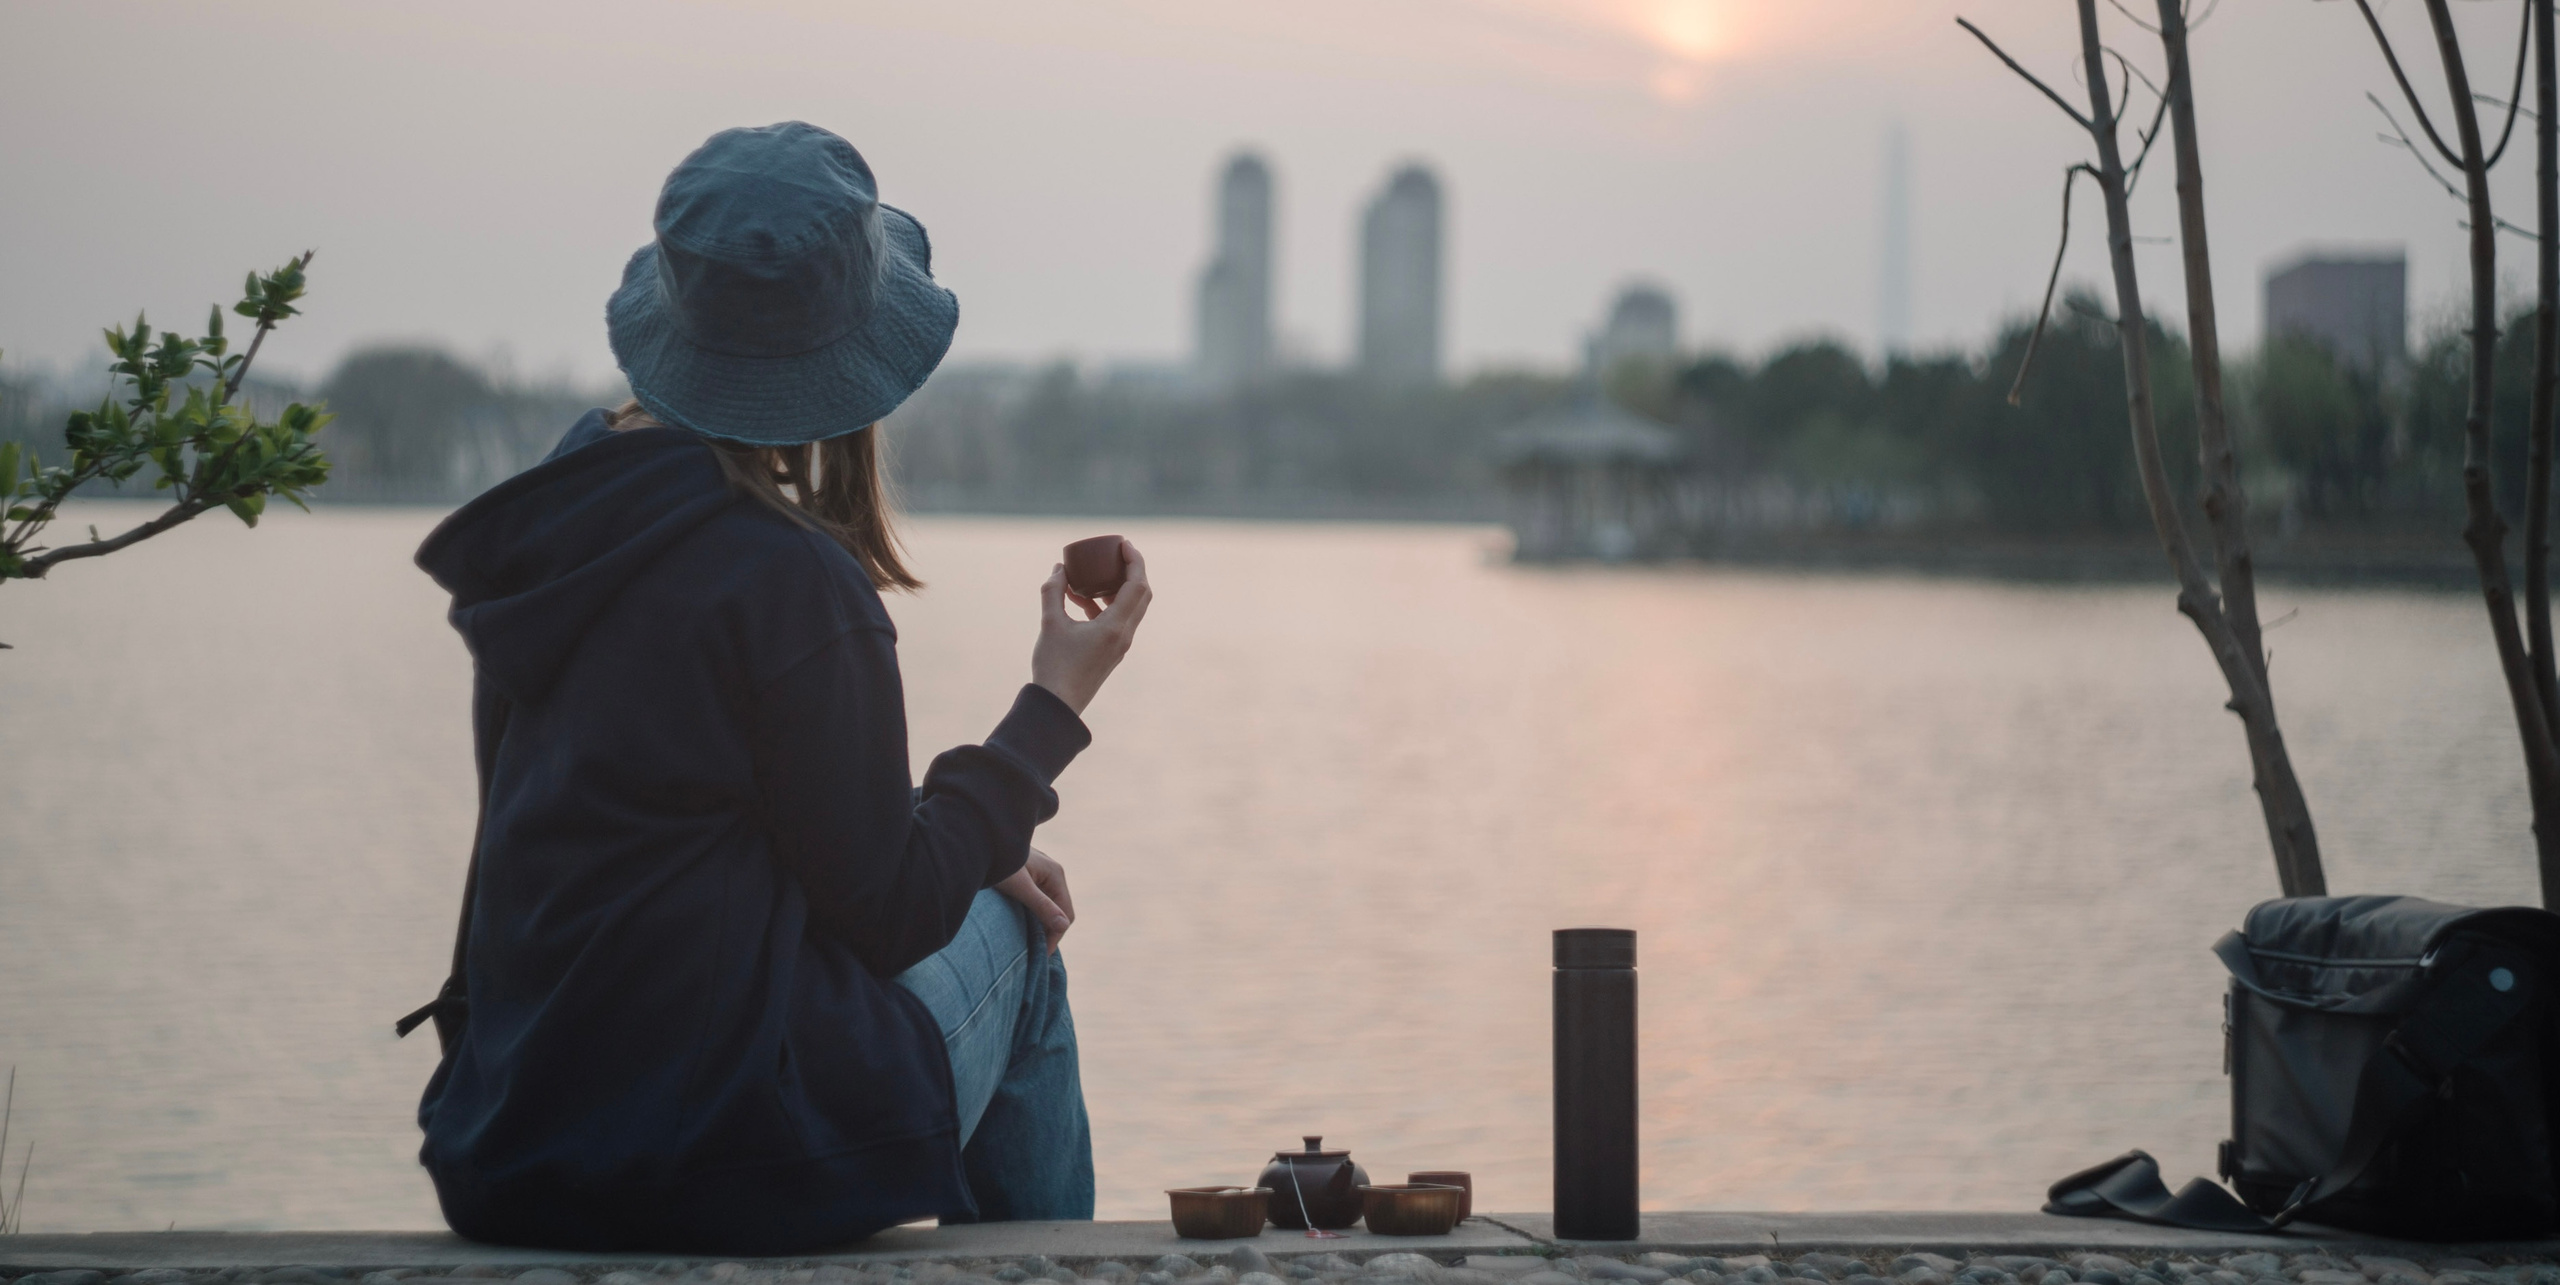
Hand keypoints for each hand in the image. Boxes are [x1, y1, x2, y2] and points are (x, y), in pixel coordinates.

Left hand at [995, 847, 1074, 952]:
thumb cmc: (996, 862)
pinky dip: (1032, 914)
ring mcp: (1041, 874)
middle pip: (1059, 910)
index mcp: (1056, 875)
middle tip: (1031, 952)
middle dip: (1048, 931)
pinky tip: (1019, 924)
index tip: (1040, 954)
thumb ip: (1041, 905)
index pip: (1066, 914)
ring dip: (1040, 923)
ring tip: (1025, 941)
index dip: (1055, 936)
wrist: (977, 842)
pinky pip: (1038, 900)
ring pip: (1048, 906)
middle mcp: (1053, 873)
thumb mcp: (1019, 887)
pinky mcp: (1030, 876)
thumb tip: (1064, 925)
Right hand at [1031, 538, 1150, 714]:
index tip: (1123, 544)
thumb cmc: (1054, 666)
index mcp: (1115, 627)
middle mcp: (1124, 635)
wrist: (1058, 706)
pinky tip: (1081, 601)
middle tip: (1116, 554)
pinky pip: (1117, 621)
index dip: (1134, 560)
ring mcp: (1120, 646)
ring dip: (1117, 588)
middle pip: (1141, 595)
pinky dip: (1106, 605)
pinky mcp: (1112, 653)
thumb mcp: (1050, 623)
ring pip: (1130, 608)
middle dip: (1132, 571)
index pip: (1137, 585)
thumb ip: (1053, 592)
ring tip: (1094, 576)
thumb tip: (1060, 568)